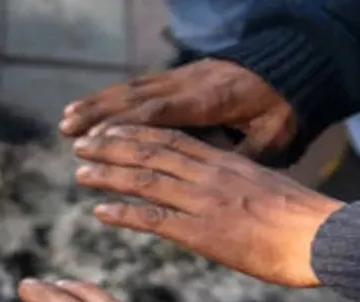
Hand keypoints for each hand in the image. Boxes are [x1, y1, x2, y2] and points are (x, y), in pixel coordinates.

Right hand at [59, 59, 294, 156]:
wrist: (292, 68)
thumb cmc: (284, 110)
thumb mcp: (274, 136)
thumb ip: (246, 155)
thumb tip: (224, 175)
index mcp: (212, 100)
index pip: (161, 112)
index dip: (127, 125)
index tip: (98, 139)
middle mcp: (190, 84)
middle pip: (137, 98)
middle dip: (99, 114)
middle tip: (67, 132)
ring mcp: (183, 77)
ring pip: (133, 89)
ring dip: (97, 104)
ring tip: (66, 120)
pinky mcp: (179, 77)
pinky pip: (140, 86)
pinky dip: (112, 97)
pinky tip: (91, 109)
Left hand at [73, 125, 343, 287]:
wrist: (321, 237)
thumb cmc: (302, 222)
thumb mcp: (265, 189)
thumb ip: (237, 186)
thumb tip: (221, 194)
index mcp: (226, 162)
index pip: (173, 139)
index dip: (137, 133)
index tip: (111, 129)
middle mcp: (210, 175)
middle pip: (151, 152)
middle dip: (112, 147)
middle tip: (82, 145)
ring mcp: (203, 202)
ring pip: (145, 180)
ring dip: (108, 175)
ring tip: (81, 173)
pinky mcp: (202, 232)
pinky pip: (153, 219)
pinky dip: (123, 213)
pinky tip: (100, 213)